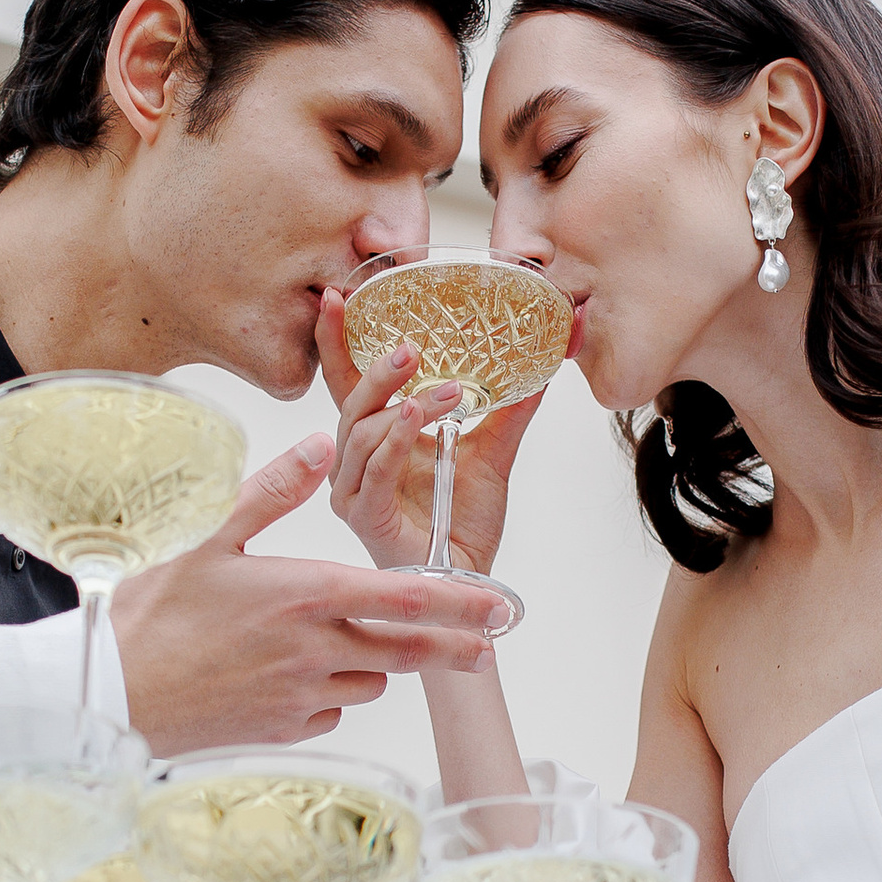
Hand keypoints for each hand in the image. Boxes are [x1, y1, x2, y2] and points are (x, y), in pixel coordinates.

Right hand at [109, 435, 507, 749]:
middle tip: (487, 645)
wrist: (111, 692)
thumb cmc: (152, 611)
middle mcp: (314, 649)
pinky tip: (299, 676)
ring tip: (350, 643)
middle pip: (405, 651)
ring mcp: (301, 695)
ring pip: (369, 681)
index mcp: (305, 594)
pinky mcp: (283, 728)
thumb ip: (273, 491)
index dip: (459, 602)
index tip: (497, 605)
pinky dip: (330, 693)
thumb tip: (322, 445)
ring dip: (374, 663)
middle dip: (452, 646)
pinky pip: (331, 709)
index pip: (403, 598)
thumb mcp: (207, 535)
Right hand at [319, 291, 543, 579]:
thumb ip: (509, 410)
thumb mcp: (491, 454)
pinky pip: (370, 471)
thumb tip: (543, 364)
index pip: (349, 381)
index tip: (340, 298)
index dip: (338, 341)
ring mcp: (352, 491)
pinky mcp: (362, 517)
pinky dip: (394, 441)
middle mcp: (355, 462)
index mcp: (377, 440)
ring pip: (362, 432)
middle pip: (351, 401)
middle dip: (377, 368)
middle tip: (411, 344)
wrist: (471, 583)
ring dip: (405, 404)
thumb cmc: (466, 523)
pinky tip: (417, 418)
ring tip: (450, 391)